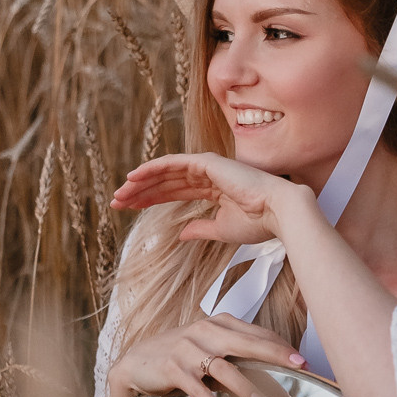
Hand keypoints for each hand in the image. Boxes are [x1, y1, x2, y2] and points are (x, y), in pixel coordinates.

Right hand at [108, 313, 305, 396]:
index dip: (281, 347)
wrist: (137, 362)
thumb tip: (272, 384)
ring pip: (224, 369)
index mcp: (219, 324)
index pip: (256, 335)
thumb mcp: (211, 355)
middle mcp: (206, 332)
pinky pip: (198, 389)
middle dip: (275, 355)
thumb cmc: (182, 359)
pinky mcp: (173, 369)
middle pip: (247, 343)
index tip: (304, 361)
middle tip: (299, 367)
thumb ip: (237, 363)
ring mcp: (189, 349)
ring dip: (245, 387)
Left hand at [111, 153, 297, 246]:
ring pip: (165, 172)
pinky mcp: (207, 162)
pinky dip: (152, 168)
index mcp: (214, 189)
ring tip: (120, 193)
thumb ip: (200, 229)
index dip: (151, 199)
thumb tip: (181, 234)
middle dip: (140, 191)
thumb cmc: (259, 223)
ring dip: (140, 182)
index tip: (130, 209)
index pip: (175, 192)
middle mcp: (208, 175)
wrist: (279, 214)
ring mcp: (207, 166)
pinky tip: (133, 177)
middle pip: (166, 181)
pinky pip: (172, 163)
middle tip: (117, 201)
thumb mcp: (222, 230)